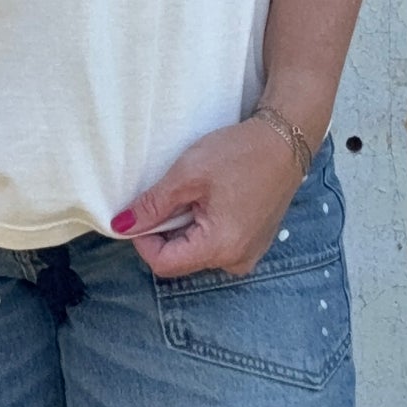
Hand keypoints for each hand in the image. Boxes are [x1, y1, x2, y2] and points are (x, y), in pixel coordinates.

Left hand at [110, 118, 305, 280]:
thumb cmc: (240, 153)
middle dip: (165, 232)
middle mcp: (236, 261)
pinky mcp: (253, 244)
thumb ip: (153, 205)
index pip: (164, 264)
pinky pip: (215, 245)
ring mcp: (247, 255)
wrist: (285, 142)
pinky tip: (211, 199)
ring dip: (184, 228)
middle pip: (180, 260)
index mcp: (220, 247)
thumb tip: (121, 226)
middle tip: (172, 195)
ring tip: (195, 194)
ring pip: (196, 252)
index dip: (144, 240)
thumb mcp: (188, 174)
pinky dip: (203, 226)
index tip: (143, 211)